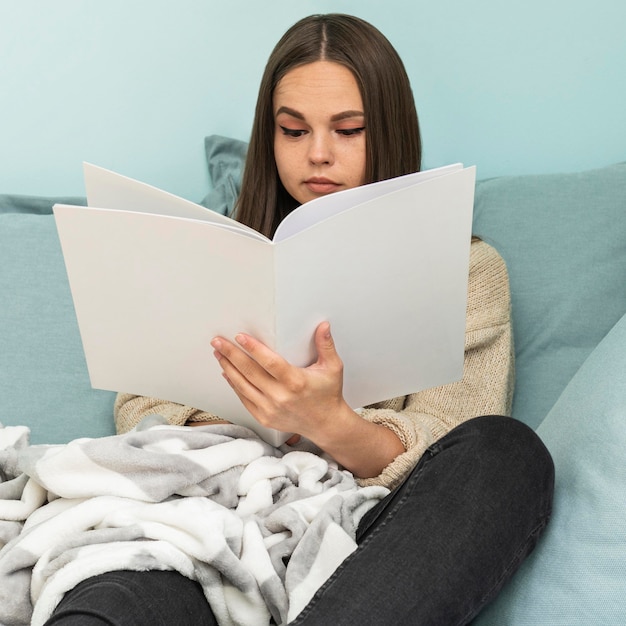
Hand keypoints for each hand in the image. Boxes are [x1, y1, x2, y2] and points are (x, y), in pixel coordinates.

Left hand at [210, 322, 353, 442]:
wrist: (326, 424)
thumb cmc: (328, 394)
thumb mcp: (332, 368)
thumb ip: (326, 345)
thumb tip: (323, 326)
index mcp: (296, 382)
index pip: (270, 362)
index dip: (253, 348)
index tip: (240, 337)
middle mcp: (281, 396)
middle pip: (250, 372)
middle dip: (231, 354)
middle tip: (218, 341)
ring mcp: (270, 409)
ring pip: (242, 386)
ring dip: (228, 368)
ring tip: (219, 354)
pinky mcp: (264, 417)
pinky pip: (244, 399)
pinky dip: (234, 385)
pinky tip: (227, 373)